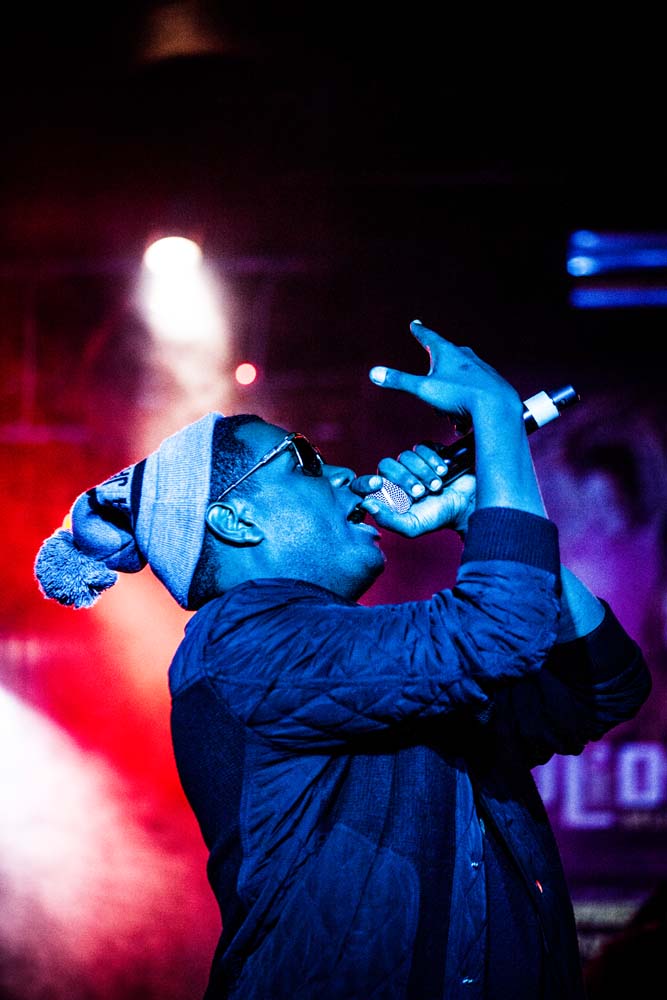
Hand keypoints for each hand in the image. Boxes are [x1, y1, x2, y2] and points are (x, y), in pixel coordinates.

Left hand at [351, 441, 476, 537]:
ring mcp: (412, 464)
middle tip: (421, 492)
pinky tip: (443, 471)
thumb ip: (389, 519)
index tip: (377, 484)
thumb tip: (366, 505)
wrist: (467, 504)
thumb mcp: (412, 525)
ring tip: (437, 485)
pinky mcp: (427, 453)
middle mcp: (396, 478)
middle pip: (386, 465)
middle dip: (405, 479)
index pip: (365, 483)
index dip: (366, 482)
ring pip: (405, 456)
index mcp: (388, 496)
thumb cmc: (439, 517)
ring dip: (423, 472)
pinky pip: (421, 447)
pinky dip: (432, 459)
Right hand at [369, 320, 523, 428]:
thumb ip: (399, 381)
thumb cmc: (460, 395)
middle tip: (435, 397)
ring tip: (452, 414)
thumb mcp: (423, 389)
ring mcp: (479, 368)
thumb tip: (374, 373)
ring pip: (456, 381)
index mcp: (446, 352)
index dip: (419, 331)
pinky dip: (464, 405)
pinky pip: (470, 393)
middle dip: (434, 380)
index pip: (428, 336)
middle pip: (442, 362)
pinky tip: (465, 418)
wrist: (496, 406)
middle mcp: (464, 356)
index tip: (415, 324)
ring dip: (450, 398)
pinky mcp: (490, 382)